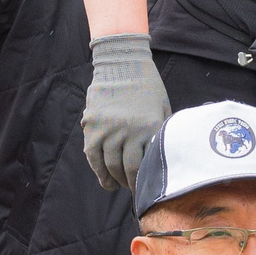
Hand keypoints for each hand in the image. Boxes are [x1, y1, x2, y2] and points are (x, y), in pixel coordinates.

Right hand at [81, 32, 170, 191]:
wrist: (122, 62)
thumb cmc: (148, 87)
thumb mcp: (162, 110)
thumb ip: (161, 134)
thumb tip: (164, 161)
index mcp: (149, 128)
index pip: (145, 166)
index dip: (144, 183)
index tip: (147, 191)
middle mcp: (127, 131)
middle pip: (126, 169)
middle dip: (130, 184)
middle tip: (134, 191)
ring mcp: (107, 128)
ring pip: (108, 165)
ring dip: (114, 179)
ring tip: (118, 186)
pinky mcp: (91, 124)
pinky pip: (92, 154)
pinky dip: (97, 169)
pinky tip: (105, 178)